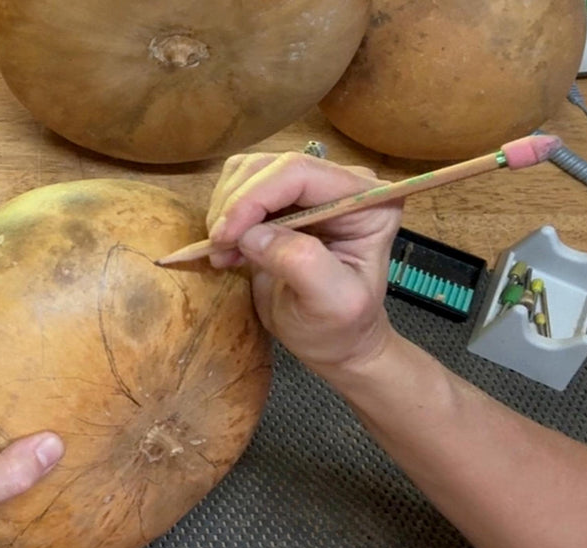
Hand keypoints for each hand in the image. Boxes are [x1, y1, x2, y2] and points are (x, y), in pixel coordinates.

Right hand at [205, 152, 403, 375]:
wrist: (333, 341)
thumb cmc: (339, 328)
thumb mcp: (333, 304)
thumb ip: (304, 263)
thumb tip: (254, 235)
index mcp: (367, 201)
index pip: (300, 172)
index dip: (255, 197)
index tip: (225, 237)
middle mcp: (341, 184)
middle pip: (270, 166)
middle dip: (236, 206)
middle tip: (220, 250)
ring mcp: (309, 190)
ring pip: (248, 171)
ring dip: (225, 210)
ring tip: (225, 254)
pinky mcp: (281, 200)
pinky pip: (239, 186)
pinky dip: (225, 215)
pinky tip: (230, 249)